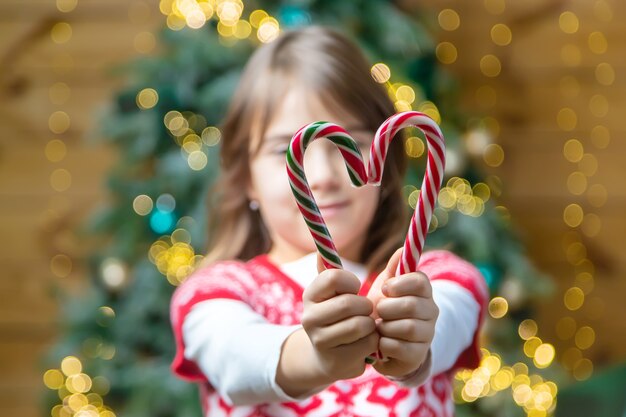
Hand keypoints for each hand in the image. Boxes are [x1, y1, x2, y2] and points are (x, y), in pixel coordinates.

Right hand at [300, 255, 379, 381]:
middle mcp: (309, 318)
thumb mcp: (333, 293)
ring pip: (361, 324)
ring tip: (365, 326)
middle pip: (350, 303)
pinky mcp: (337, 361)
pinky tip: (364, 343)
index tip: (354, 289)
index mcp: (310, 295)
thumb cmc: (336, 316)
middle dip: (365, 305)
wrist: (326, 357)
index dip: (352, 281)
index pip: (334, 276)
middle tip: (365, 310)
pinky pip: (368, 344)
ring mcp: (321, 341)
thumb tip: (320, 249)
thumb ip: (332, 270)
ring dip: (371, 324)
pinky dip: (373, 341)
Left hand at [367, 248, 438, 378]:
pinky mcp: (417, 355)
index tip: (385, 288)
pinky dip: (383, 343)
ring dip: (385, 326)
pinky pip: (399, 346)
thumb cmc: (384, 309)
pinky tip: (380, 341)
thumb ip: (394, 268)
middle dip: (388, 307)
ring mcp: (427, 335)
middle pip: (412, 305)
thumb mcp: (386, 287)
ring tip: (379, 326)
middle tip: (378, 311)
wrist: (380, 343)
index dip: (399, 284)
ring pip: (407, 327)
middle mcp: (431, 312)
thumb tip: (402, 248)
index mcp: (424, 292)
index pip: (420, 281)